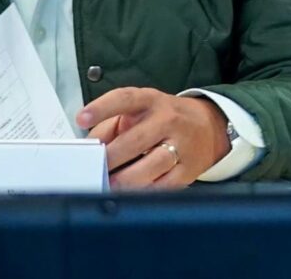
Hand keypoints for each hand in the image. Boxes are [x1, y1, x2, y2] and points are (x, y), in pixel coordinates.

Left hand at [79, 88, 231, 189]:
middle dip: (112, 157)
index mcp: (151, 101)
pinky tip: (131, 193)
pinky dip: (145, 191)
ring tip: (109, 185)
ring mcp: (181, 144)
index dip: (103, 108)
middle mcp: (168, 119)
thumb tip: (88, 148)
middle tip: (93, 168)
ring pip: (153, 164)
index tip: (82, 118)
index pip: (126, 98)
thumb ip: (109, 127)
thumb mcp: (138, 112)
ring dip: (126, 178)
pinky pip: (164, 185)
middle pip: (137, 139)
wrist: (208, 126)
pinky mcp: (188, 169)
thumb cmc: (162, 120)